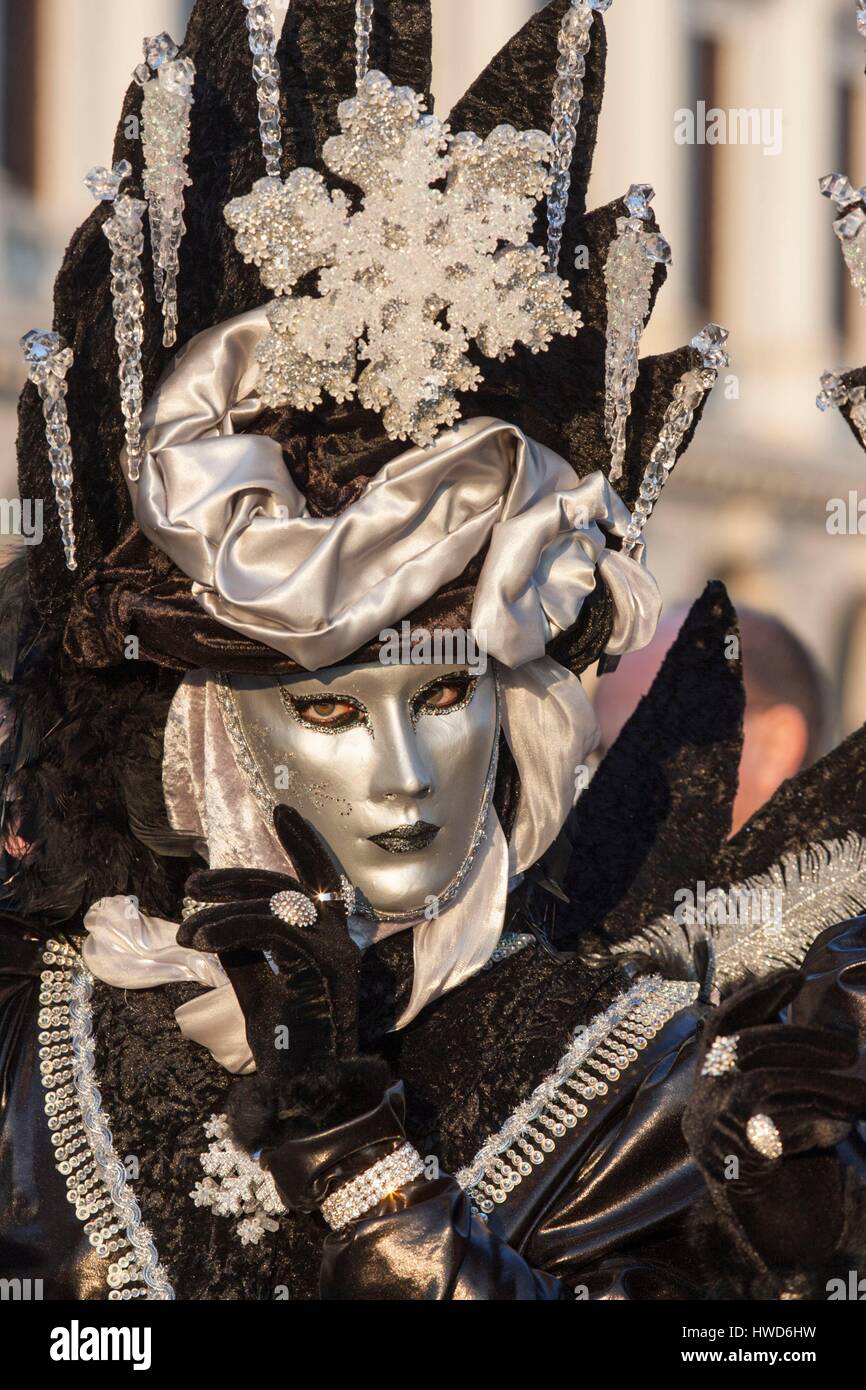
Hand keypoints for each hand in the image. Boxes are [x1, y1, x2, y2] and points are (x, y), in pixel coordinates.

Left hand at [177, 804, 361, 1080]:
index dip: (303, 842)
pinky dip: (231, 927)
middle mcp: (340, 939)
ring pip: (275, 904)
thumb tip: (219, 919)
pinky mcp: (324, 964)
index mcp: (329, 939)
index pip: (317, 878)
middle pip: (287, 886)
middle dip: (236, 879)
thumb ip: (244, 949)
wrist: (305, 1094)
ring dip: (222, 913)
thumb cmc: (284, 1047)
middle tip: (193, 885)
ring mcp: (337, 950)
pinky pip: (271, 926)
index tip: (282, 808)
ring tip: (187, 935)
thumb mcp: (257, 986)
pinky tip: (200, 940)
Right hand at [684, 971, 865, 1267]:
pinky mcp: (736, 1155)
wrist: (785, 1238)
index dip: (756, 996)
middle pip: (745, 1047)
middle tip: (848, 1049)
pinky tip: (839, 1128)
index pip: (723, 1025)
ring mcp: (713, 1130)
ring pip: (762, 1079)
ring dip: (818, 1081)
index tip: (794, 976)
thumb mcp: (786, 1111)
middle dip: (800, 1039)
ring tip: (860, 1095)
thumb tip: (821, 1033)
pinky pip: (778, 1121)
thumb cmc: (793, 1170)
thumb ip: (787, 1074)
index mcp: (710, 1086)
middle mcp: (702, 1103)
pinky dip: (814, 1119)